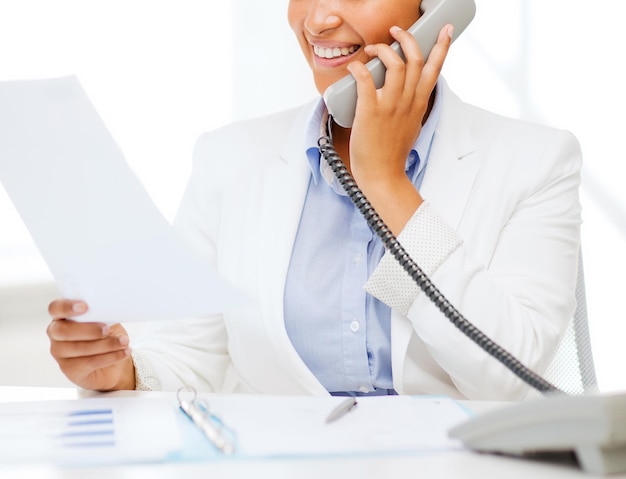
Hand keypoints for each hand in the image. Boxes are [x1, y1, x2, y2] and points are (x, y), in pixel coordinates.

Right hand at [46, 299, 135, 390]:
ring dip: (106, 344)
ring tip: (124, 342)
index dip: (66, 307)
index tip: (84, 307)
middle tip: (107, 330)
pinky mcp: (70, 369)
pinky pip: (89, 362)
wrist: (114, 363)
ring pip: (79, 348)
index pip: (56, 308)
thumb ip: (101, 314)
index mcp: (63, 316)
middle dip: (88, 330)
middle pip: (62, 331)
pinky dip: (110, 356)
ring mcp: (60, 353)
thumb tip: (109, 309)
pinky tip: (123, 352)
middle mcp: (56, 334)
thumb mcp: (107, 320)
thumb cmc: (106, 336)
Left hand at [345, 24, 453, 232]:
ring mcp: (390, 106)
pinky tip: (354, 66)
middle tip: (396, 31)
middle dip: (407, 38)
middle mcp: (408, 102)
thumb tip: (407, 95)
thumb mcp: (411, 126)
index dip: (441, 46)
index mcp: (419, 104)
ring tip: (372, 49)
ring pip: (394, 64)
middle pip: (415, 59)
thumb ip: (412, 108)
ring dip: (383, 49)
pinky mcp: (370, 111)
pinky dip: (359, 68)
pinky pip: (366, 79)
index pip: (434, 69)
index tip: (445, 29)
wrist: (382, 175)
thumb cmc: (392, 154)